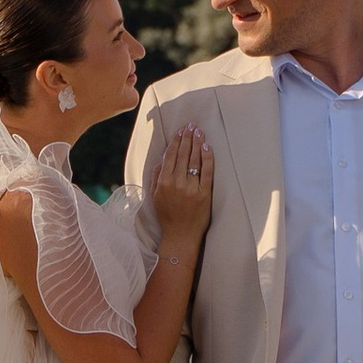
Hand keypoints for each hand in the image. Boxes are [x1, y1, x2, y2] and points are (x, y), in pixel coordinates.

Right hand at [150, 124, 213, 250]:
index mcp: (164, 182)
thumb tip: (162, 159)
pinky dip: (207, 158)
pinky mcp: (204, 194)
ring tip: (199, 131)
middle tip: (191, 125)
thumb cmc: (167, 217)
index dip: (176, 141)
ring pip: (194, 160)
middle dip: (187, 138)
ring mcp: (191, 188)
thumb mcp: (155, 196)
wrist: (180, 236)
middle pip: (183, 155)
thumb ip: (157, 176)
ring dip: (197, 143)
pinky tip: (207, 147)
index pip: (170, 156)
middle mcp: (177, 183)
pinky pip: (207, 172)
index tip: (180, 130)